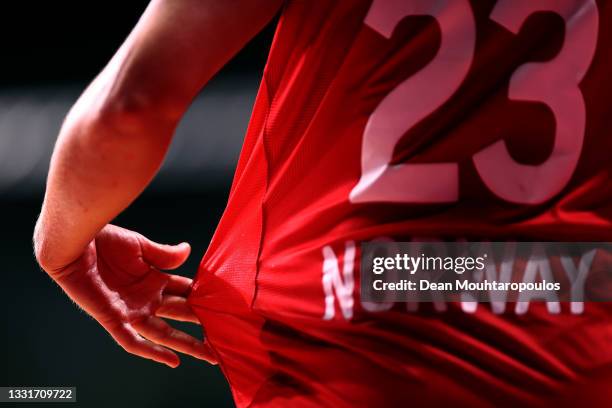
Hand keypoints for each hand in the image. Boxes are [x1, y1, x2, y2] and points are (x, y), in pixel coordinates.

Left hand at [38, 224, 214, 367]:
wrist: (76, 242)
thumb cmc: (106, 240)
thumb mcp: (141, 246)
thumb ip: (165, 255)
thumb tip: (188, 252)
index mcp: (156, 280)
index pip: (186, 292)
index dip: (203, 298)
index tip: (225, 303)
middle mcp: (147, 298)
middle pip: (181, 316)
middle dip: (202, 326)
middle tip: (226, 334)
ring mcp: (132, 310)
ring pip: (164, 333)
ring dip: (186, 345)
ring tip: (210, 355)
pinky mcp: (114, 318)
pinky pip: (134, 341)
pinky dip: (152, 352)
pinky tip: (172, 360)